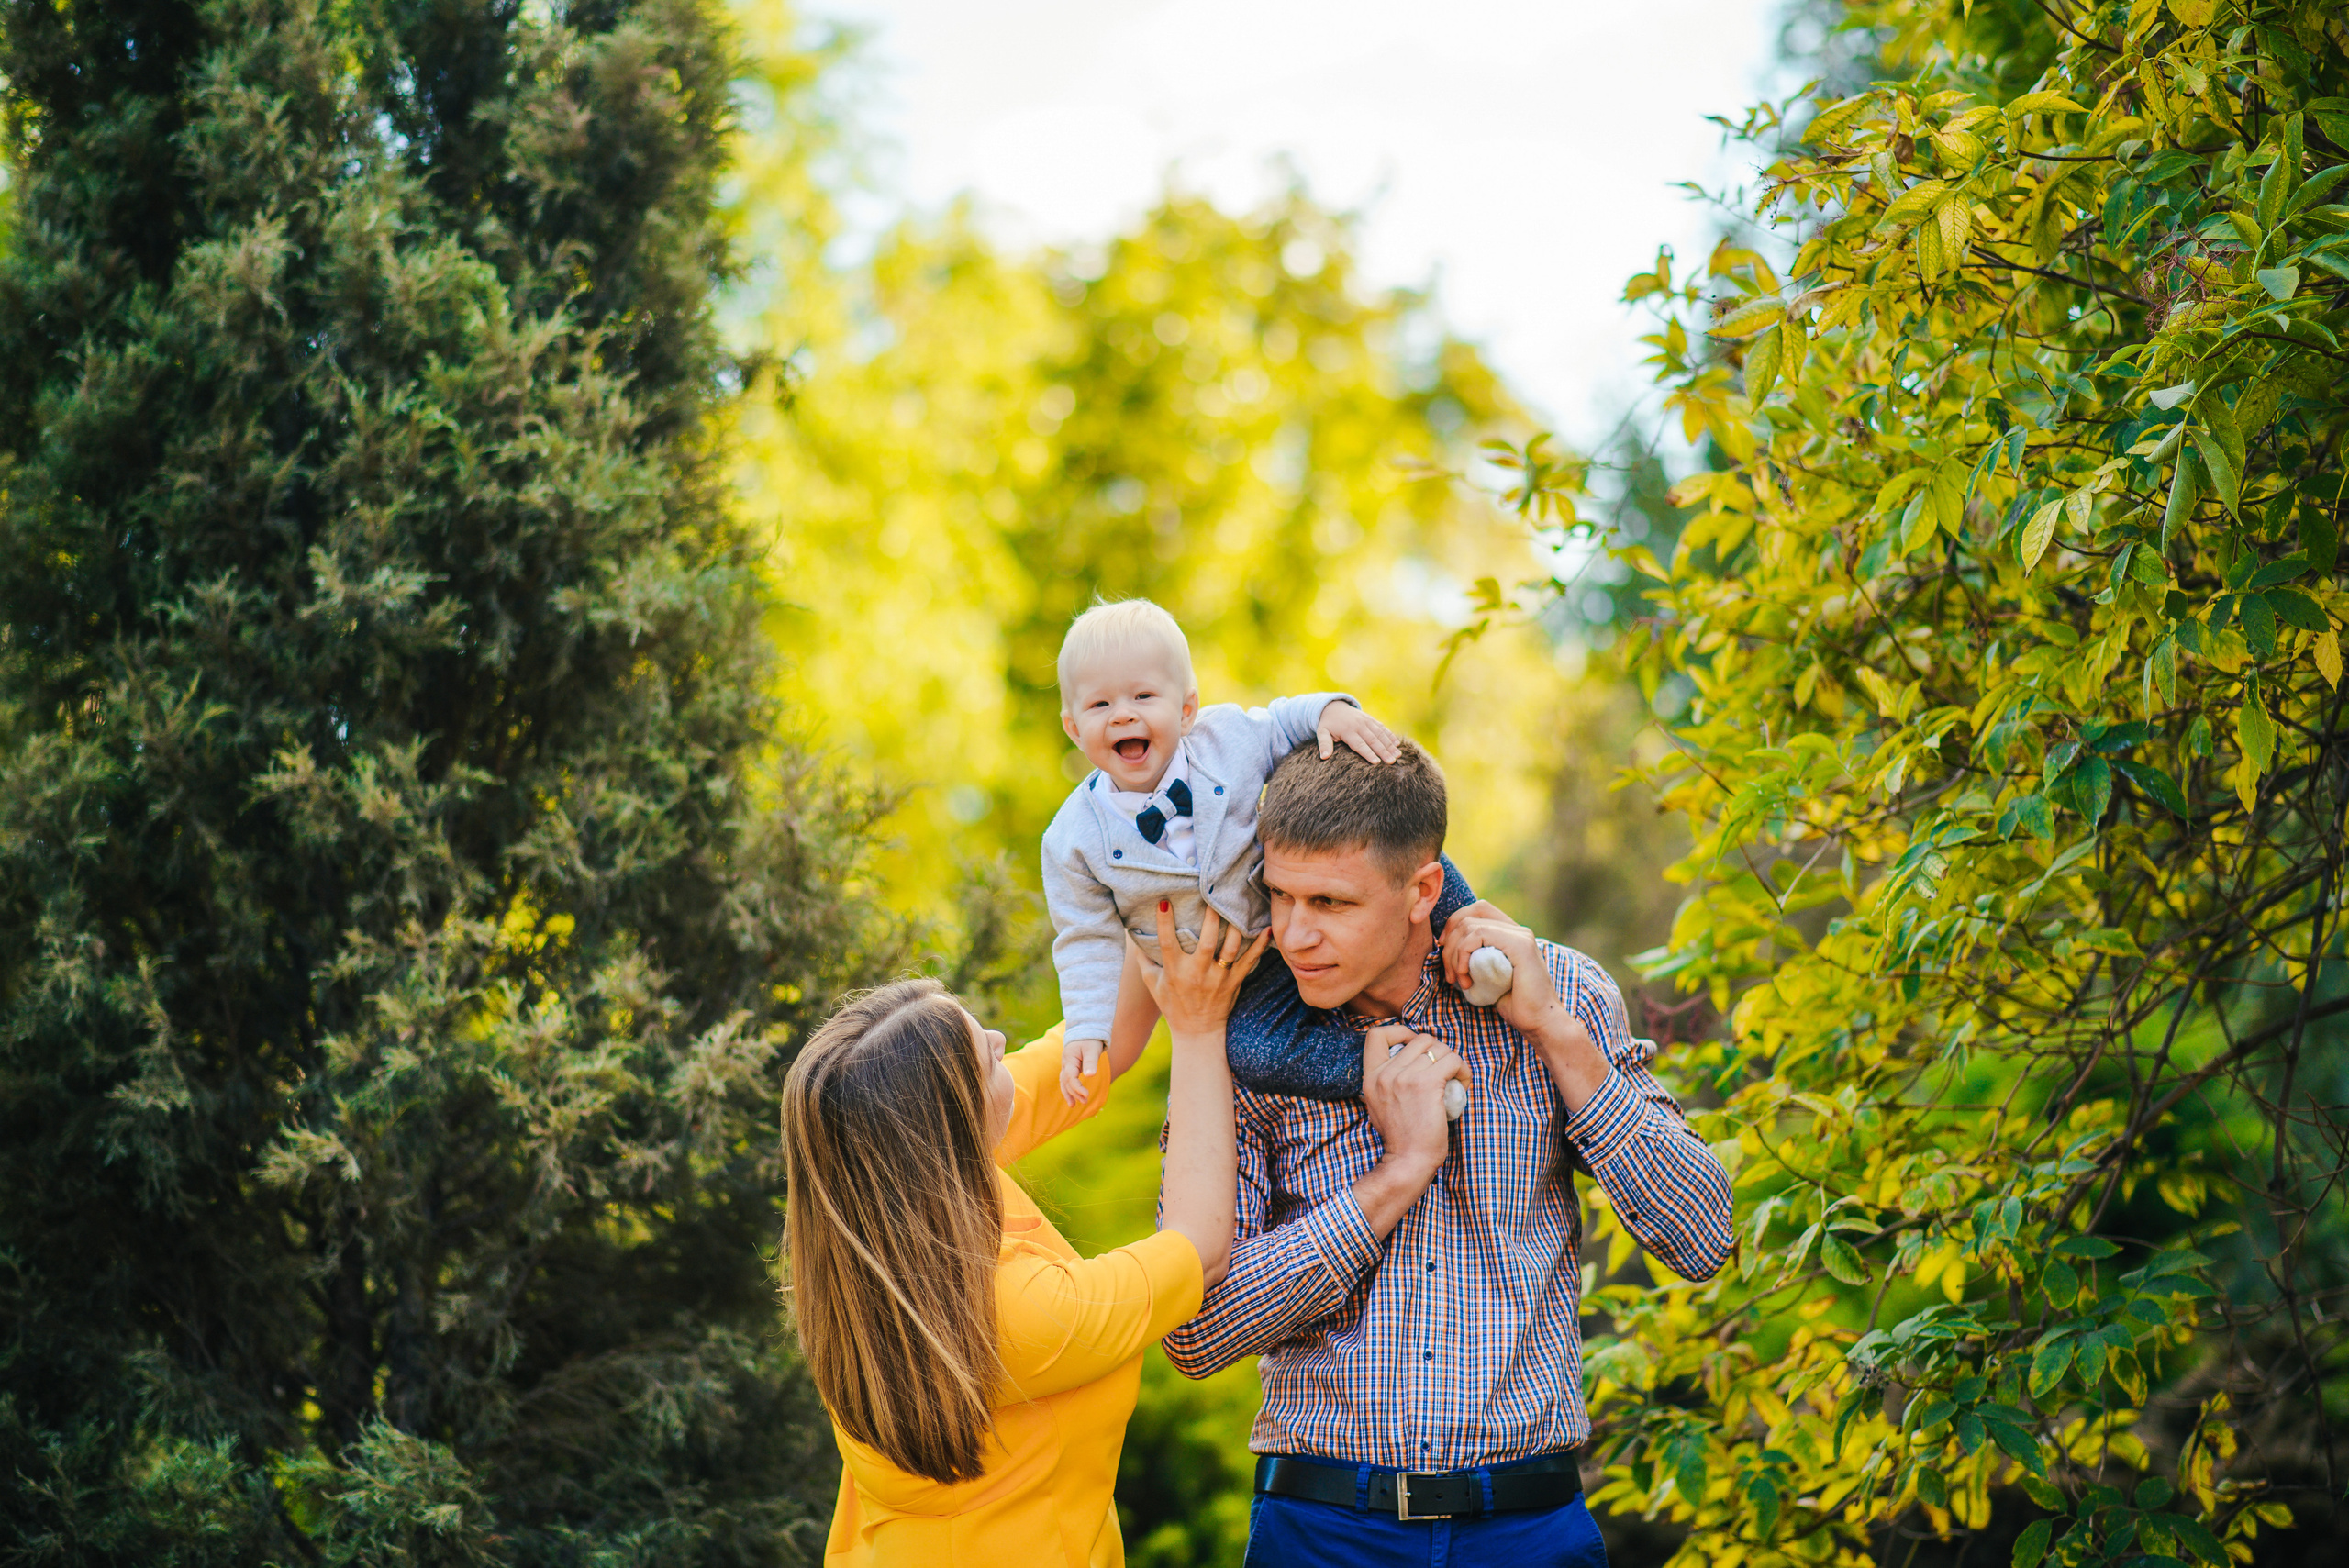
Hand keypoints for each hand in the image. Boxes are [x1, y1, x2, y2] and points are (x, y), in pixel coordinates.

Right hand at [1059, 1036, 1104, 1103]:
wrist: (1085, 1031)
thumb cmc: (1090, 1040)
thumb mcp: (1092, 1050)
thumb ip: (1091, 1062)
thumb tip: (1090, 1076)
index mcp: (1069, 1059)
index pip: (1070, 1077)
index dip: (1077, 1088)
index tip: (1087, 1095)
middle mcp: (1065, 1064)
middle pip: (1066, 1082)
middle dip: (1075, 1093)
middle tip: (1085, 1101)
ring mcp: (1066, 1066)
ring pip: (1064, 1082)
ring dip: (1069, 1094)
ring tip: (1073, 1106)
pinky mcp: (1070, 1068)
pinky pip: (1066, 1081)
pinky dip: (1068, 1089)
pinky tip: (1072, 1098)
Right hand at [1133, 901, 1268, 1036]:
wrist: (1197, 1033)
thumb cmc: (1172, 1004)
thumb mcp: (1152, 984)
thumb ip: (1144, 960)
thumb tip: (1133, 933)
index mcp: (1174, 972)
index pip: (1167, 944)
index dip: (1165, 923)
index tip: (1165, 902)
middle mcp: (1196, 974)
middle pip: (1205, 944)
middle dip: (1210, 920)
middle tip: (1213, 897)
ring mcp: (1217, 979)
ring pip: (1229, 950)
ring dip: (1234, 928)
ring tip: (1237, 906)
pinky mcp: (1234, 983)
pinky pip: (1249, 962)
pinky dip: (1259, 946)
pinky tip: (1266, 929)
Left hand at [1317, 702, 1401, 763]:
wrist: (1334, 707)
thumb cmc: (1327, 724)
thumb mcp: (1322, 732)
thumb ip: (1324, 744)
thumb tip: (1324, 757)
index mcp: (1347, 730)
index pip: (1359, 744)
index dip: (1368, 753)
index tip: (1376, 763)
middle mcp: (1359, 725)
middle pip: (1373, 740)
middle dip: (1383, 751)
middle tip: (1392, 762)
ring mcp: (1366, 721)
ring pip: (1380, 734)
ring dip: (1390, 745)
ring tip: (1398, 755)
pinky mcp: (1371, 719)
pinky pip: (1382, 728)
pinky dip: (1390, 736)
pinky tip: (1397, 744)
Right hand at [1348, 1023, 1470, 1235]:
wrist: (1408, 1161)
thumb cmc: (1401, 1137)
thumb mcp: (1379, 1104)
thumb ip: (1385, 1081)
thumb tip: (1404, 1062)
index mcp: (1370, 1076)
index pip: (1376, 1034)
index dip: (1400, 1032)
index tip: (1414, 1047)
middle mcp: (1385, 1073)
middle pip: (1419, 1038)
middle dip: (1437, 1050)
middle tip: (1444, 1071)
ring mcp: (1405, 1077)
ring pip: (1439, 1047)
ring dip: (1453, 1060)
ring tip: (1455, 1079)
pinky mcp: (1426, 1084)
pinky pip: (1453, 1060)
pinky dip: (1462, 1070)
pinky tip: (1462, 1084)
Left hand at [1439, 904, 1609, 1111]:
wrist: (1539, 1022)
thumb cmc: (1513, 1004)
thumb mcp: (1486, 975)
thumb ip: (1474, 957)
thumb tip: (1444, 946)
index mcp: (1511, 934)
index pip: (1476, 910)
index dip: (1453, 925)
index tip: (1443, 949)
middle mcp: (1518, 930)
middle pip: (1470, 914)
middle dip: (1449, 941)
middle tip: (1447, 973)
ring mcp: (1521, 935)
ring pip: (1470, 926)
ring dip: (1454, 954)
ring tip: (1457, 980)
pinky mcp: (1520, 945)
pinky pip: (1479, 935)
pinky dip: (1463, 955)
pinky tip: (1466, 979)